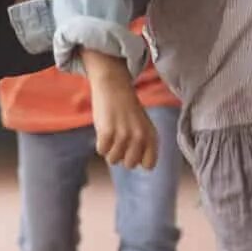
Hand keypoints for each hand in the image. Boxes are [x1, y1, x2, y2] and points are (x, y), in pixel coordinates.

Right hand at [86, 54, 157, 170]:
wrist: (114, 86)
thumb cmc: (127, 108)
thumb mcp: (143, 125)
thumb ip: (143, 144)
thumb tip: (135, 164)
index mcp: (151, 136)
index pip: (148, 165)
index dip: (138, 160)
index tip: (132, 150)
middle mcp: (139, 137)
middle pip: (129, 164)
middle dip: (122, 155)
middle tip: (118, 140)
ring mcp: (123, 135)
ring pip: (113, 159)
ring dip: (109, 149)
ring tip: (111, 134)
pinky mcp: (107, 132)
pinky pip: (101, 151)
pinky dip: (100, 144)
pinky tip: (103, 130)